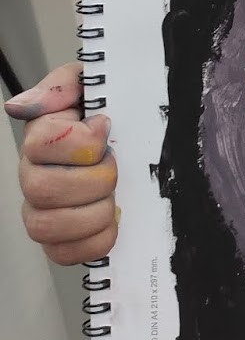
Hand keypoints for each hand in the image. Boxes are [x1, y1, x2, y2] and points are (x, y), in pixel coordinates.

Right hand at [6, 63, 117, 265]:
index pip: (39, 143)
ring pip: (48, 226)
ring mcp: (42, 211)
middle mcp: (33, 177)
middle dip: (93, 179)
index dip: (80, 140)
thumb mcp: (90, 84)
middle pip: (43, 189)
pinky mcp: (60, 240)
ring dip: (94, 211)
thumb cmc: (104, 115)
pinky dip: (94, 241)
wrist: (128, 140)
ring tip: (113, 195)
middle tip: (113, 166)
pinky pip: (64, 254)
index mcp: (40, 138)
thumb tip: (21, 106)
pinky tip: (111, 221)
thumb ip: (62, 87)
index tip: (104, 129)